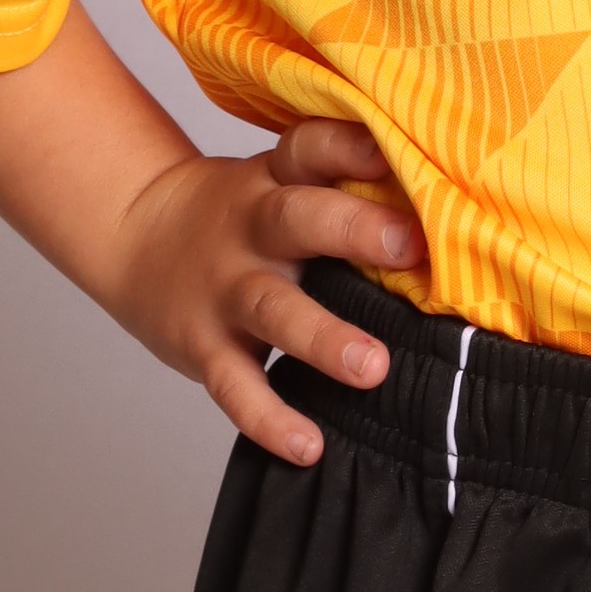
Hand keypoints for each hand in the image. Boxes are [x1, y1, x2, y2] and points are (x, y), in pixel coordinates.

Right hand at [0, 12, 430, 473]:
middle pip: (299, 219)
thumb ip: (347, 183)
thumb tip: (457, 185)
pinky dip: (270, 419)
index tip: (397, 150)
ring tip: (373, 367)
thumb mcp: (281, 178)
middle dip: (353, 230)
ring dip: (323, 338)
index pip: (312, 148)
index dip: (352, 145)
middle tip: (411, 246)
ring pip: (274, 310)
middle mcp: (253, 228)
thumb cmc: (243, 211)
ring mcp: (225, 289)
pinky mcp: (203, 344)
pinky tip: (309, 446)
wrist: (133, 233)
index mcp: (277, 179)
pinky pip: (236, 387)